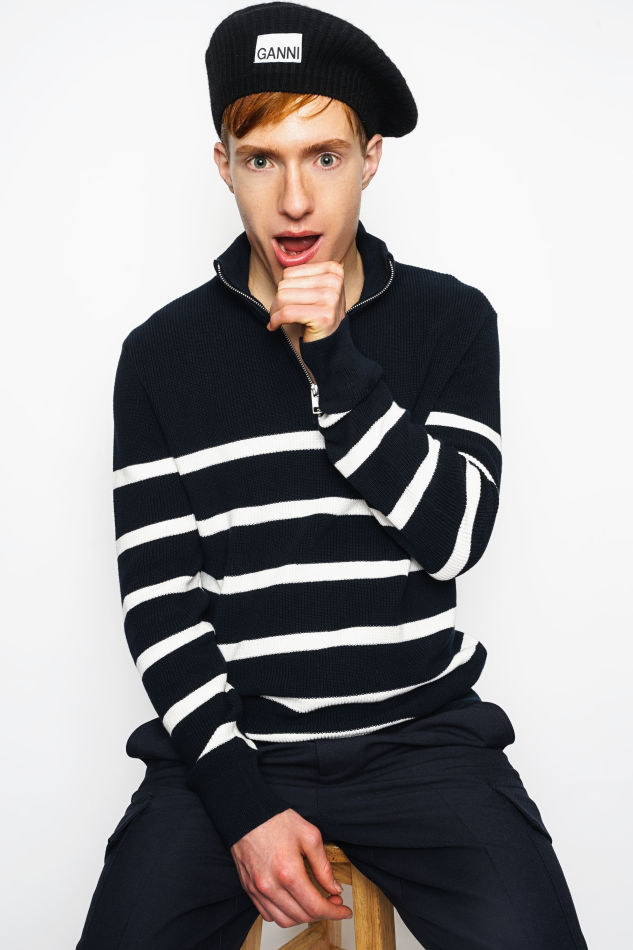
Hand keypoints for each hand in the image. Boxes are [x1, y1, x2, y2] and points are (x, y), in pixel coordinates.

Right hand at [230, 808, 352, 927]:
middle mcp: (271, 886)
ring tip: (314, 902)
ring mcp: (258, 890)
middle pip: (302, 916)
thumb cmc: (276, 820)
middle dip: (323, 913)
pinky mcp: (249, 889)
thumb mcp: (309, 836)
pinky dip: (284, 914)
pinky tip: (293, 901)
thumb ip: (323, 866)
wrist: (246, 813)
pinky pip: (268, 914)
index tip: (344, 910)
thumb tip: (334, 887)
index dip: (334, 912)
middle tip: (333, 900)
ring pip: (285, 920)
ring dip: (304, 917)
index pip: (316, 906)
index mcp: (288, 872)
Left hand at [267, 260, 345, 342]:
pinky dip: (275, 321)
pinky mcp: (322, 315)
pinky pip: (286, 313)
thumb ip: (304, 276)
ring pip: (282, 297)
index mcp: (333, 270)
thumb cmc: (319, 317)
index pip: (290, 272)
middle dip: (278, 301)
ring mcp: (330, 298)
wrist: (332, 346)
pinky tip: (275, 326)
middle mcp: (334, 282)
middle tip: (281, 313)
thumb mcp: (317, 290)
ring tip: (279, 319)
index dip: (283, 289)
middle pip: (285, 284)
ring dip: (275, 311)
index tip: (287, 302)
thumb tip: (280, 260)